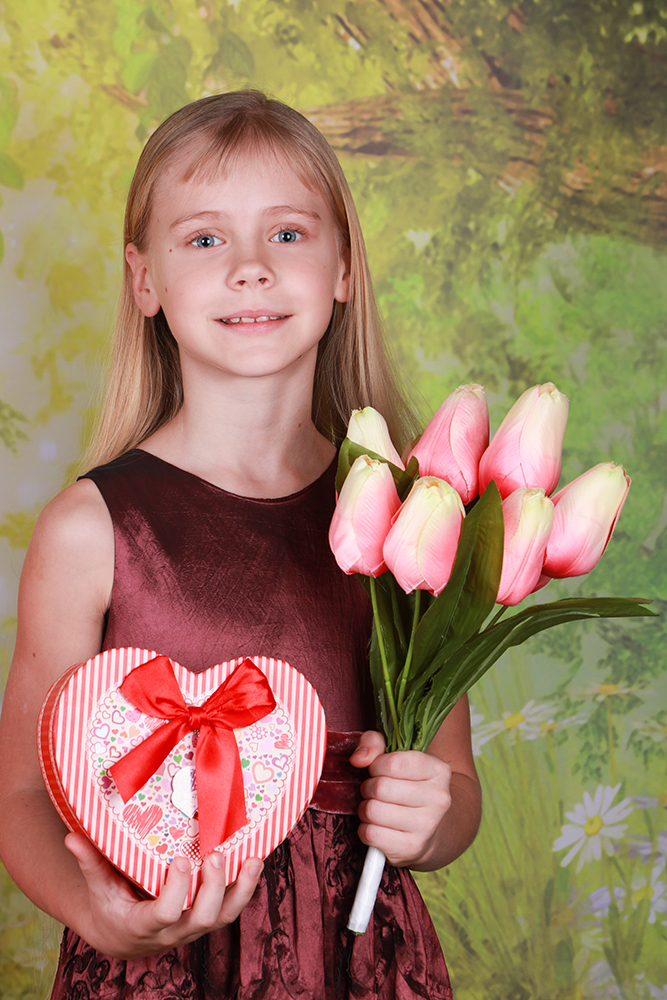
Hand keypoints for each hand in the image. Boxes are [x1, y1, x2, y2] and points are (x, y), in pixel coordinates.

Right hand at [65, 833, 262, 957]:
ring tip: (253, 860)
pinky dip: (245, 887)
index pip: (164, 914)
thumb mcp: (98, 887)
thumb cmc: (110, 906)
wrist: (124, 936)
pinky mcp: (207, 918)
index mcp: (144, 925)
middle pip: (201, 918)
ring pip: (223, 917)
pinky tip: (255, 862)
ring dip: (240, 890)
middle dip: (212, 888)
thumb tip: (71, 837)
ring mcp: (193, 927)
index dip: (176, 891)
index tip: (179, 860)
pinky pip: (231, 909)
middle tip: (214, 855)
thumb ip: (90, 862)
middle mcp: (173, 931)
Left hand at [349, 730, 451, 868]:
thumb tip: (358, 759)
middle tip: (375, 791)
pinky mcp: (412, 848)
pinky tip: (378, 826)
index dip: (376, 765)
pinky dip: (365, 829)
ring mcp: (428, 826)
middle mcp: (439, 798)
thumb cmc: (405, 784)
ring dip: (366, 809)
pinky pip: (370, 834)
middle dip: (369, 787)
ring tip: (377, 808)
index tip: (379, 770)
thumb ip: (374, 743)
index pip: (393, 763)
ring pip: (373, 811)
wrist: (429, 828)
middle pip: (380, 787)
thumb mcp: (394, 754)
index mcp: (439, 770)